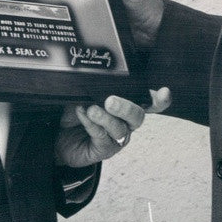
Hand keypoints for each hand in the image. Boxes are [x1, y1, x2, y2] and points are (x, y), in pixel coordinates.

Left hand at [54, 87, 171, 167]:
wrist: (58, 135)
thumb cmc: (75, 111)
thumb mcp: (83, 93)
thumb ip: (93, 85)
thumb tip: (94, 72)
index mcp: (127, 105)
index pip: (150, 102)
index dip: (160, 100)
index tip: (164, 93)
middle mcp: (127, 122)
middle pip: (138, 116)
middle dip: (126, 107)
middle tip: (110, 100)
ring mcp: (117, 137)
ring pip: (120, 128)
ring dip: (105, 117)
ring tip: (92, 109)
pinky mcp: (104, 150)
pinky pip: (102, 136)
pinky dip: (91, 123)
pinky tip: (83, 113)